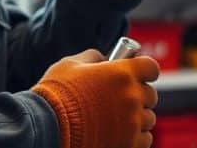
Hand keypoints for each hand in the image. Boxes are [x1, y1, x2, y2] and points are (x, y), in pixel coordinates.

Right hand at [32, 49, 159, 147]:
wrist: (45, 127)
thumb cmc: (56, 94)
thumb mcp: (71, 64)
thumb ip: (93, 57)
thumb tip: (103, 58)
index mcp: (122, 73)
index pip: (151, 67)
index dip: (144, 70)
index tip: (138, 74)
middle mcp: (132, 97)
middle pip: (150, 95)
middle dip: (139, 95)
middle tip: (122, 99)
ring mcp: (132, 123)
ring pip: (148, 118)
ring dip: (137, 117)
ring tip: (117, 119)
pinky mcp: (128, 144)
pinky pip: (145, 139)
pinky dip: (135, 137)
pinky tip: (120, 133)